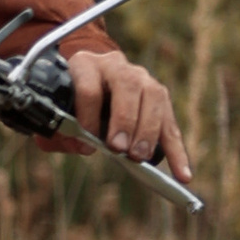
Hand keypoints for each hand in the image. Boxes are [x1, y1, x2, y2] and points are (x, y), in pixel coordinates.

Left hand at [67, 45, 192, 178]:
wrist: (88, 83)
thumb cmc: (69, 103)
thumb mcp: (57, 113)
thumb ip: (62, 131)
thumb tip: (82, 147)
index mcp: (86, 65)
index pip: (90, 87)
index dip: (88, 115)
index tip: (86, 142)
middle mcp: (117, 67)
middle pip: (128, 86)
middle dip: (125, 119)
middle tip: (119, 148)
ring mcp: (143, 79)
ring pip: (154, 98)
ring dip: (148, 131)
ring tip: (139, 157)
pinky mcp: (160, 99)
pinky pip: (170, 124)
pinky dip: (177, 151)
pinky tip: (182, 174)